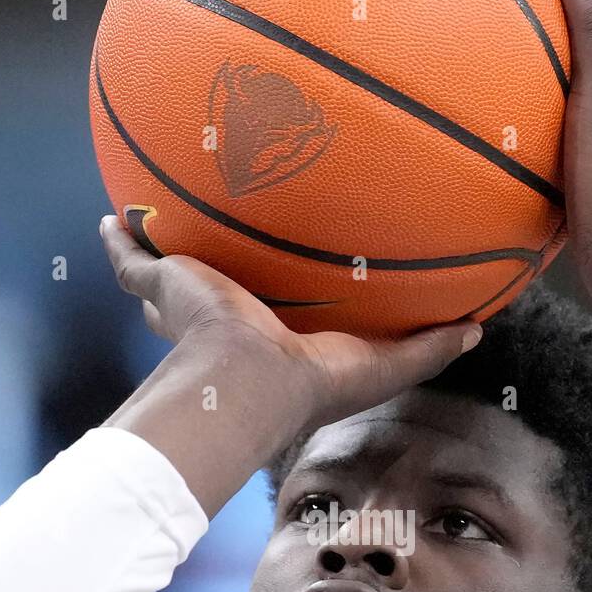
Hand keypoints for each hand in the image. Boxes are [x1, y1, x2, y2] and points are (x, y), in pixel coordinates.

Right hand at [99, 217, 480, 437]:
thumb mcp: (384, 364)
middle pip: (220, 286)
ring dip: (170, 246)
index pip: (277, 304)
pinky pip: (131, 257)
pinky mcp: (160, 287)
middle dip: (218, 266)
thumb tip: (479, 329)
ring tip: (166, 209)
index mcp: (275, 334)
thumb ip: (428, 348)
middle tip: (225, 231)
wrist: (250, 381)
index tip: (292, 267)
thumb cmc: (314, 382)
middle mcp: (229, 319)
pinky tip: (112, 215)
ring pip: (173, 270)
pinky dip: (119, 239)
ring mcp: (190, 304)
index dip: (283, 288)